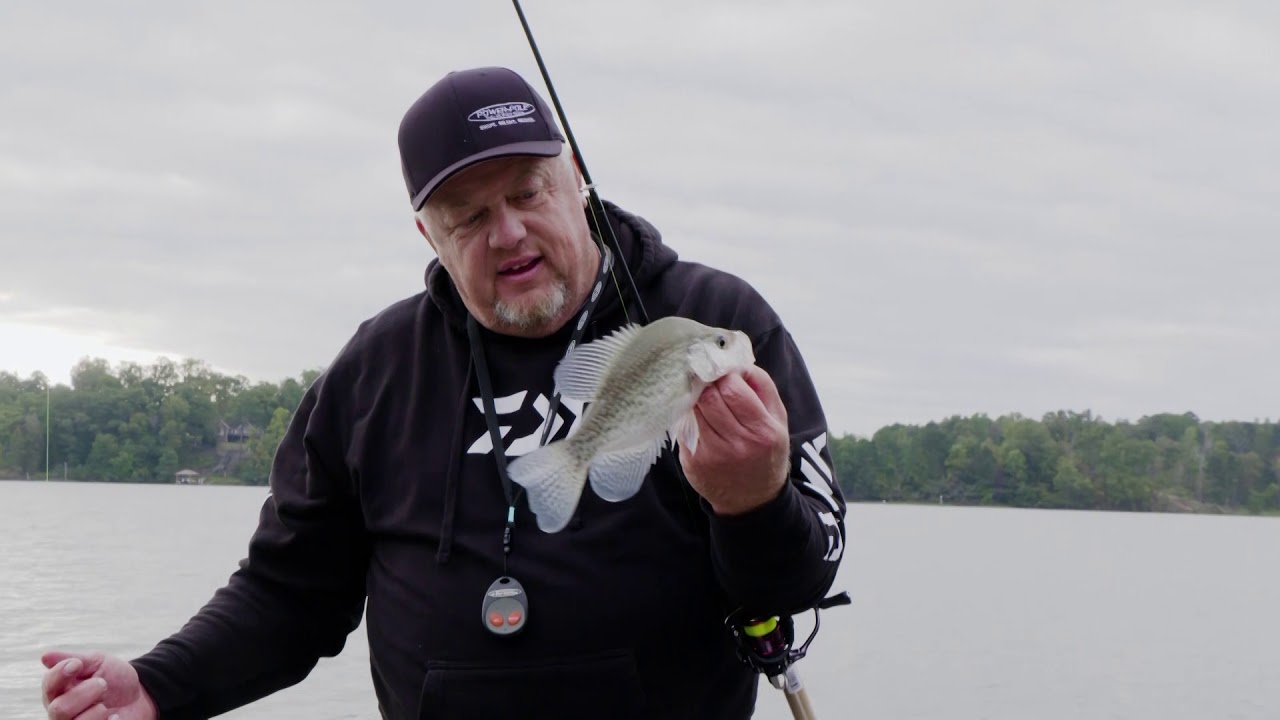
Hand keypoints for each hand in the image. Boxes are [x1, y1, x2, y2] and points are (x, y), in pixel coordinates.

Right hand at [40, 650, 157, 719]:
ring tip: (105, 704)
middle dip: (85, 694)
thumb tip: (45, 656)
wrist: (139, 697)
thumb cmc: (113, 678)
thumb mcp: (98, 662)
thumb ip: (75, 659)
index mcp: (60, 690)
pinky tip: (114, 717)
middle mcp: (61, 711)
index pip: (49, 685)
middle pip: (59, 709)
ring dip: (96, 711)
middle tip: (102, 684)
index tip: (77, 664)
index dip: (59, 674)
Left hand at [678, 365, 789, 514]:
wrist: (752, 499)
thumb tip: (738, 362)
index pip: (732, 390)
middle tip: (708, 379)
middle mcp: (737, 445)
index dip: (724, 376)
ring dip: (696, 398)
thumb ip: (762, 387)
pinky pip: (684, 427)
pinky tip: (699, 417)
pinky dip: (690, 417)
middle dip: (707, 384)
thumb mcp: (777, 419)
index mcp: (762, 431)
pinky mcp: (693, 462)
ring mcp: (712, 455)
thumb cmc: (765, 451)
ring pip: (693, 410)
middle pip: (709, 398)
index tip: (722, 372)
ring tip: (703, 396)